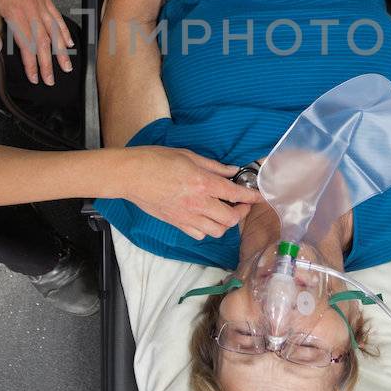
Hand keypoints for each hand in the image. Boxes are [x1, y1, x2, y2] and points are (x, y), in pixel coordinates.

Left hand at [0, 0, 73, 86]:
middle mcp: (30, 11)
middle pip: (43, 43)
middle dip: (48, 64)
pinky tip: (67, 41)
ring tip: (67, 65)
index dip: (32, 65)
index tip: (35, 78)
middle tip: (52, 80)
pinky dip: (63, 29)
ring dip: (60, 51)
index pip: (27, 47)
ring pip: (53, 31)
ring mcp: (39, 3)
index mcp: (15, 16)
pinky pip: (56, 15)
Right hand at [122, 147, 261, 239]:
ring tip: (224, 211)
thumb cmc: (156, 160)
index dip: (252, 197)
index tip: (259, 196)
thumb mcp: (189, 156)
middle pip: (230, 219)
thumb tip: (232, 171)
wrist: (130, 175)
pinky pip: (199, 234)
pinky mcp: (176, 223)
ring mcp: (186, 216)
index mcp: (203, 183)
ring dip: (225, 223)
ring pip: (216, 231)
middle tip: (240, 203)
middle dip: (241, 212)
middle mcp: (198, 203)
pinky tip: (205, 217)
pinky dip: (207, 229)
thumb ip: (213, 166)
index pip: (236, 194)